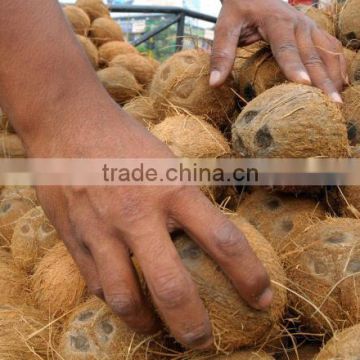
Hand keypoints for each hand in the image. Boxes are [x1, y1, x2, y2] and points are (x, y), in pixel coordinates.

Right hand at [26, 104, 271, 348]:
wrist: (68, 123)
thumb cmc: (125, 140)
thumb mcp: (166, 162)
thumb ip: (183, 200)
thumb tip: (206, 235)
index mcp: (172, 188)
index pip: (223, 240)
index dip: (249, 276)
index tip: (262, 300)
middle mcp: (138, 212)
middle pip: (172, 286)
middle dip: (193, 326)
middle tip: (204, 342)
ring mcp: (101, 227)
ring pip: (125, 297)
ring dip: (146, 324)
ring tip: (158, 330)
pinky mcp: (73, 236)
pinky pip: (96, 283)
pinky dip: (115, 299)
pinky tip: (125, 299)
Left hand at [210, 0, 346, 101]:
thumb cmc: (239, 9)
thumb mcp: (225, 26)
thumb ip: (221, 53)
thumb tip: (215, 83)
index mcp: (276, 22)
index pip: (286, 48)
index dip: (295, 67)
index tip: (304, 85)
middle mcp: (299, 24)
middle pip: (313, 55)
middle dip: (323, 81)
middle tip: (331, 104)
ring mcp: (310, 27)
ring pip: (328, 52)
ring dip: (335, 76)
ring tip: (339, 100)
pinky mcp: (314, 31)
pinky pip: (332, 48)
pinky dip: (339, 65)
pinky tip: (342, 83)